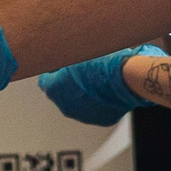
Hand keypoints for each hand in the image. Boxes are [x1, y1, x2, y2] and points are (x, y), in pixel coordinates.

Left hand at [38, 44, 164, 125]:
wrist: (125, 78)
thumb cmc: (100, 62)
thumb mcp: (77, 51)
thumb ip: (65, 57)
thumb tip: (63, 54)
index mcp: (54, 89)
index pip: (45, 81)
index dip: (54, 71)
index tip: (62, 65)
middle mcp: (65, 106)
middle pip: (61, 93)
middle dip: (68, 83)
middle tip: (81, 70)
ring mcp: (84, 115)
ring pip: (79, 103)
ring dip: (83, 93)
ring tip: (97, 79)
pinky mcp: (102, 119)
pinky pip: (96, 109)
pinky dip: (99, 101)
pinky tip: (108, 89)